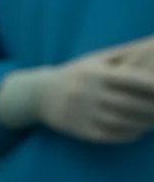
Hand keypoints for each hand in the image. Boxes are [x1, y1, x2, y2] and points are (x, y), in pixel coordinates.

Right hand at [0, 48, 153, 143]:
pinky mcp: (80, 131)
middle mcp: (89, 94)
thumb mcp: (96, 59)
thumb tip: (153, 47)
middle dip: (152, 108)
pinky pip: (109, 134)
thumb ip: (124, 56)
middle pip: (130, 103)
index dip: (153, 86)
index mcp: (96, 74)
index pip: (133, 80)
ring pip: (122, 121)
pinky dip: (128, 134)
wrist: (39, 96)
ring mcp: (84, 114)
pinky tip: (138, 131)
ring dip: (143, 123)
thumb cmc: (77, 75)